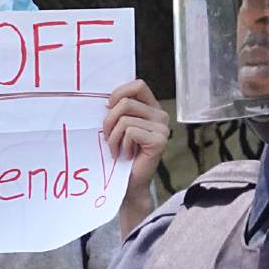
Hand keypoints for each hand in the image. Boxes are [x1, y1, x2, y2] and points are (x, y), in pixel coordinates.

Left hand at [103, 79, 169, 194]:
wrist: (128, 183)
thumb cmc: (120, 154)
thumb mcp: (118, 126)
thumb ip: (118, 109)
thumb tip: (106, 99)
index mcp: (152, 108)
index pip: (138, 85)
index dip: (119, 93)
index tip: (108, 108)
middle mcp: (161, 116)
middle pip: (126, 102)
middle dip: (109, 120)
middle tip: (108, 137)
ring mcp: (162, 128)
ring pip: (125, 119)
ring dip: (113, 137)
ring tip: (116, 149)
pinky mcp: (159, 141)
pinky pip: (130, 132)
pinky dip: (121, 144)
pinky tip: (126, 155)